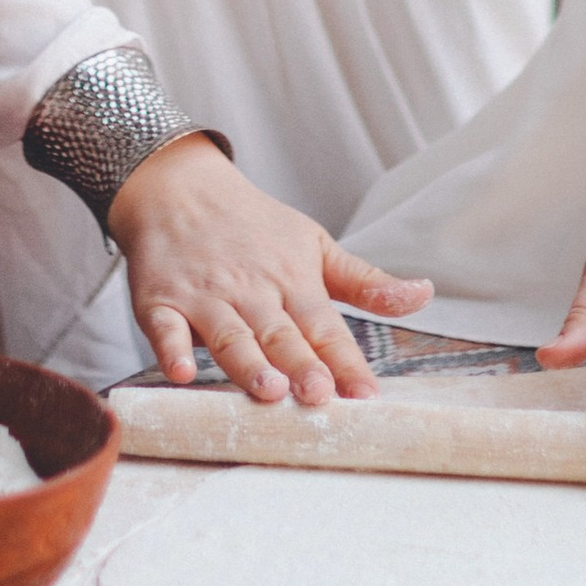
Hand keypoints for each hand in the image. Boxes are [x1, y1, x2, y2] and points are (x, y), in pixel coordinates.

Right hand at [108, 134, 431, 406]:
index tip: (367, 395)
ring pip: (229, 334)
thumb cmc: (255, 227)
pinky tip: (178, 371)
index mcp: (292, 281)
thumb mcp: (315, 245)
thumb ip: (365, 281)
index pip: (324, 326)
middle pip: (279, 334)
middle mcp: (252, 291)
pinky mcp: (160, 301)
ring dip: (247, 362)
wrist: (180, 188)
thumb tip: (424, 294)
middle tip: (319, 397)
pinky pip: (164, 327)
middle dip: (300, 366)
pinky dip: (169, 348)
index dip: (345, 361)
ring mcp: (205, 297)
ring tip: (269, 391)